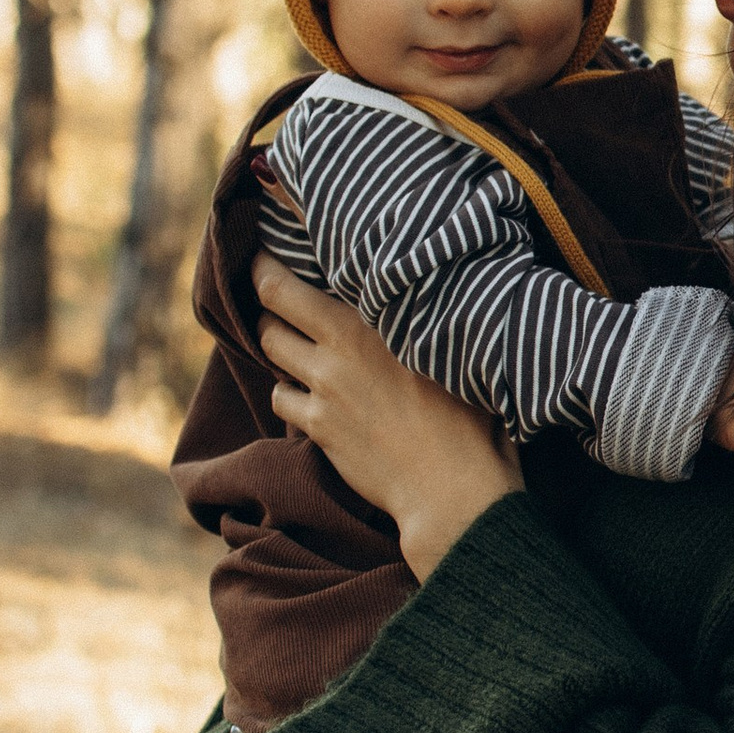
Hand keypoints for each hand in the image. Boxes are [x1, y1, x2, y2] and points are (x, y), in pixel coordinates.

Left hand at [253, 256, 522, 578]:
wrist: (453, 488)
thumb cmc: (473, 418)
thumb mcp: (456, 353)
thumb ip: (427, 320)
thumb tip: (431, 293)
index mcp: (376, 321)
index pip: (305, 278)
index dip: (277, 260)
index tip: (269, 244)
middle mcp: (341, 348)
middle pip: (274, 301)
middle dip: (262, 285)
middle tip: (261, 275)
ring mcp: (325, 389)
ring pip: (270, 347)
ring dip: (273, 339)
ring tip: (286, 335)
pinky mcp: (319, 427)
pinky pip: (281, 398)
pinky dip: (288, 392)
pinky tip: (307, 394)